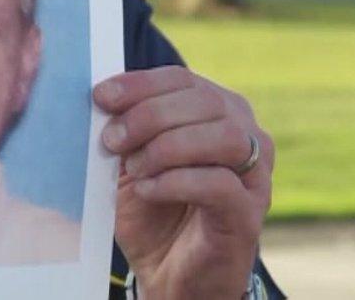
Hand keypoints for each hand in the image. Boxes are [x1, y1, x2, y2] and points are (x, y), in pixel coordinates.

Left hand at [94, 66, 273, 299]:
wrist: (169, 275)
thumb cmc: (152, 212)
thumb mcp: (131, 163)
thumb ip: (125, 131)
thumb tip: (100, 100)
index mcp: (217, 112)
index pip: (182, 79)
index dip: (140, 84)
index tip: (101, 97)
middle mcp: (245, 136)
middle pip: (205, 101)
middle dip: (150, 115)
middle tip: (111, 140)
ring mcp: (254, 175)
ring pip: (224, 136)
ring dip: (168, 147)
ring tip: (135, 168)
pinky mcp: (248, 214)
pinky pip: (220, 184)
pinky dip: (176, 181)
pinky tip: (148, 190)